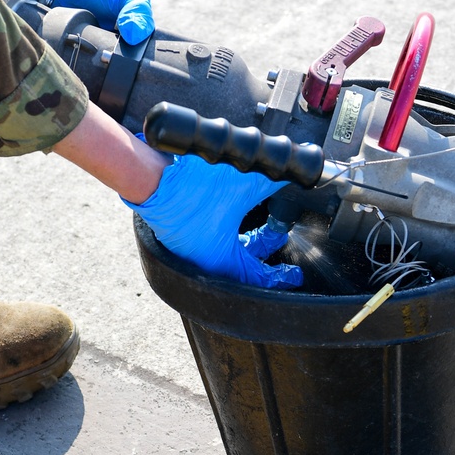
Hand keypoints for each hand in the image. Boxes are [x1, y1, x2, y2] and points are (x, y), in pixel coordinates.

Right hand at [124, 153, 303, 288]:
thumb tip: (300, 175)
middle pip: (243, 269)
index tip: (292, 273)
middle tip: (277, 238)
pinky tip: (230, 217)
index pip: (258, 279)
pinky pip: (209, 246)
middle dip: (263, 253)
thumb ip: (275, 182)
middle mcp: (204, 264)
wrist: (154, 178)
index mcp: (221, 263)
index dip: (279, 275)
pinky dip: (225, 237)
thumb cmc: (193, 188)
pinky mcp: (178, 239)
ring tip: (259, 226)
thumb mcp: (245, 184)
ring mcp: (188, 253)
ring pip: (225, 257)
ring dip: (245, 243)